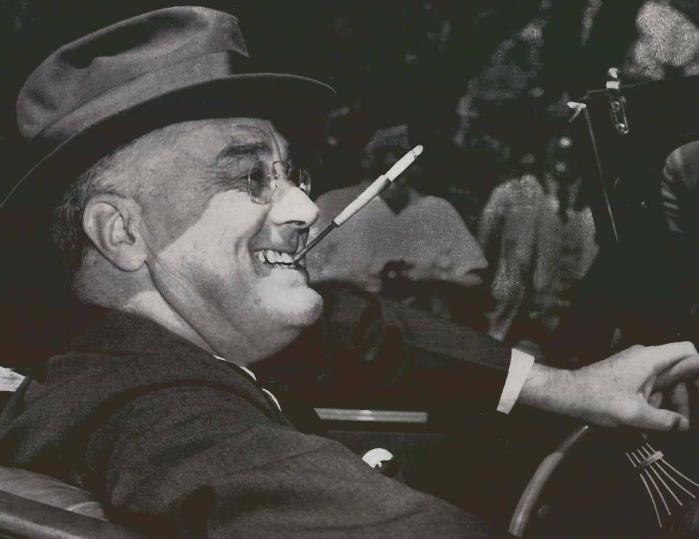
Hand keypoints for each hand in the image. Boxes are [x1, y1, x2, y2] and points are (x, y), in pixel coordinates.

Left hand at [521, 342, 698, 430]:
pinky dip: (652, 402)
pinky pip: (650, 386)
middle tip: (678, 421)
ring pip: (665, 382)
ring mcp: (635, 365)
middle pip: (679, 373)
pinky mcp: (627, 374)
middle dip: (681, 398)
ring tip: (658, 425)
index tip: (696, 392)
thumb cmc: (599, 400)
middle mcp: (645, 357)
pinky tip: (646, 420)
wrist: (568, 394)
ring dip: (665, 404)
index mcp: (650, 359)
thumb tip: (683, 424)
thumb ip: (665, 420)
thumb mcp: (635, 414)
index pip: (688, 352)